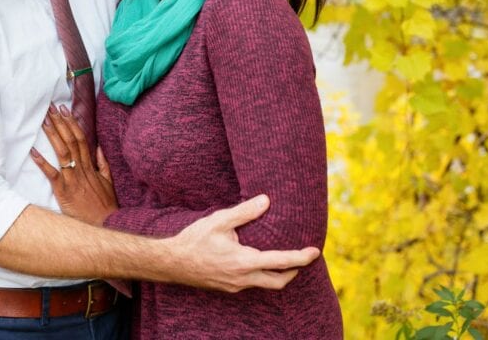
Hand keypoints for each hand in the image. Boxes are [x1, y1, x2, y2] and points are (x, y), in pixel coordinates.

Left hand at [30, 104, 118, 225]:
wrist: (104, 223)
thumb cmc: (105, 205)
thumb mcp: (108, 182)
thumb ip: (102, 164)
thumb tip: (98, 148)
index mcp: (90, 166)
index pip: (81, 139)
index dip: (72, 123)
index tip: (65, 110)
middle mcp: (81, 169)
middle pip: (71, 140)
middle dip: (61, 123)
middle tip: (51, 108)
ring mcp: (72, 179)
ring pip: (62, 152)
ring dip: (53, 135)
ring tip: (44, 121)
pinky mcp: (63, 191)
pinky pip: (52, 174)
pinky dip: (42, 162)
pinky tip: (33, 151)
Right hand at [163, 195, 319, 292]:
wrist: (172, 263)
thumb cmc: (194, 240)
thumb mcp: (219, 221)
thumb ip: (244, 212)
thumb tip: (266, 200)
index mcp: (244, 262)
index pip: (281, 262)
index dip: (301, 257)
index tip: (315, 251)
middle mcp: (242, 279)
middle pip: (279, 281)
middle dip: (294, 271)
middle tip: (304, 258)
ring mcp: (235, 286)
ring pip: (265, 285)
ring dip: (278, 274)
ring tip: (285, 260)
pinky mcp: (228, 288)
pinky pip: (251, 284)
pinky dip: (262, 275)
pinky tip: (258, 263)